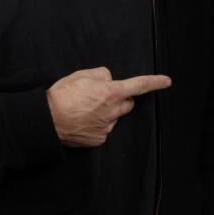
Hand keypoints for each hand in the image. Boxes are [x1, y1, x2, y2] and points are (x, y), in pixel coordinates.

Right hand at [46, 67, 170, 146]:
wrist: (46, 120)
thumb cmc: (62, 95)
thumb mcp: (81, 75)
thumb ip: (101, 75)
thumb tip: (109, 80)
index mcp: (111, 92)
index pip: (139, 85)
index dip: (155, 82)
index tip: (167, 81)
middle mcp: (113, 111)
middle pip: (127, 103)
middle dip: (120, 99)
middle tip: (101, 96)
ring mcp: (107, 127)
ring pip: (114, 117)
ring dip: (106, 112)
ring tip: (84, 110)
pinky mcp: (99, 139)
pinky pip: (104, 130)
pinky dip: (97, 125)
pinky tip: (82, 121)